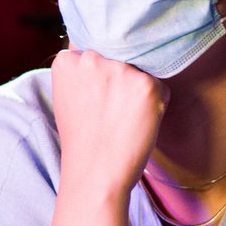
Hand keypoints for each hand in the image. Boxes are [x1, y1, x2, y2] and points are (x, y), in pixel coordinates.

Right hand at [49, 48, 167, 206]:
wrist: (95, 172)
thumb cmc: (82, 139)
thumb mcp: (66, 96)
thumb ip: (80, 72)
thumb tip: (106, 57)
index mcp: (67, 60)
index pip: (94, 53)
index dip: (98, 78)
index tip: (92, 99)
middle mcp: (92, 58)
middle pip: (118, 59)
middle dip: (119, 80)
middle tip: (107, 111)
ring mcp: (120, 70)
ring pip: (139, 72)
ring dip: (137, 92)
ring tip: (121, 118)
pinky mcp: (146, 85)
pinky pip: (159, 87)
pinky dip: (155, 105)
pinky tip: (136, 122)